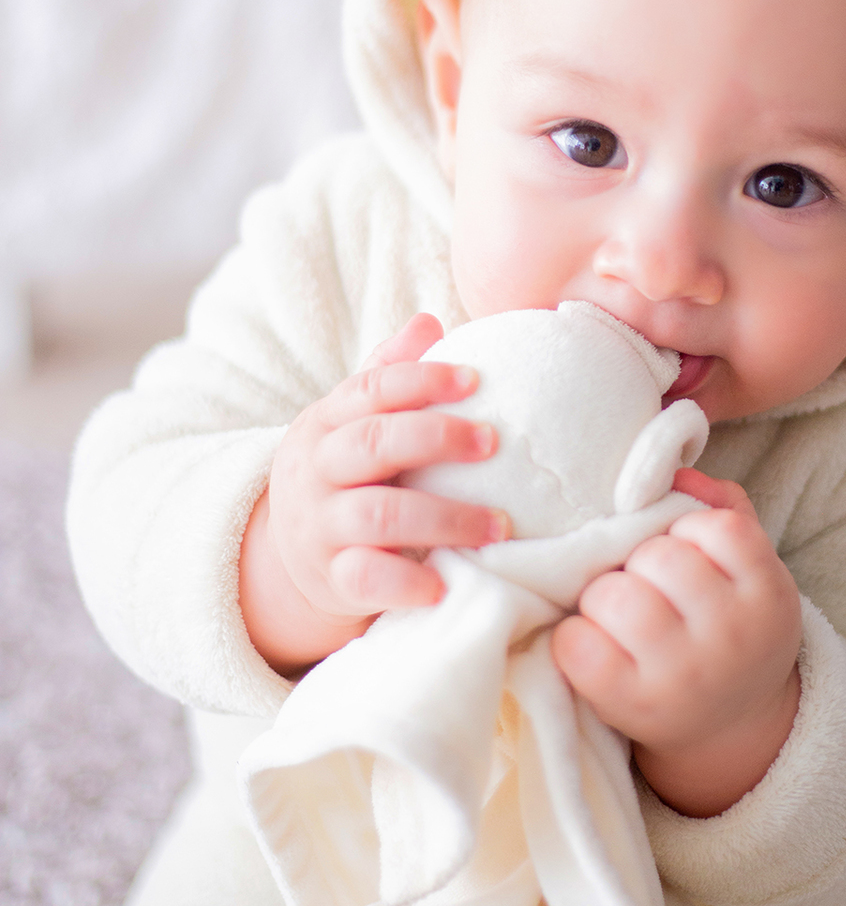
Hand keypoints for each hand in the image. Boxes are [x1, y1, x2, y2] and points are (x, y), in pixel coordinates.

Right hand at [239, 314, 509, 675]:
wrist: (284, 557)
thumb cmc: (343, 475)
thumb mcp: (351, 422)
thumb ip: (387, 374)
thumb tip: (430, 321)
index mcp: (326, 422)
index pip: (370, 390)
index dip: (422, 380)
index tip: (475, 380)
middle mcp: (316, 471)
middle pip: (374, 444)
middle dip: (438, 438)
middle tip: (495, 443)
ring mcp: (321, 526)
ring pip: (380, 514)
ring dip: (447, 518)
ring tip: (500, 524)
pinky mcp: (331, 578)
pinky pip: (367, 579)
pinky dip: (408, 583)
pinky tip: (446, 584)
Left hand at [551, 470, 802, 816]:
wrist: (730, 726)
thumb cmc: (723, 624)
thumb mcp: (745, 569)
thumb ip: (719, 508)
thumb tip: (677, 473)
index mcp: (767, 593)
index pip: (714, 527)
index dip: (685, 533)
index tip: (685, 558)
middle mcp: (732, 637)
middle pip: (656, 558)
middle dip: (637, 565)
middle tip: (644, 589)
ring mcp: (684, 676)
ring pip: (614, 596)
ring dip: (603, 598)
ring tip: (618, 617)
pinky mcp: (633, 706)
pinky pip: (577, 644)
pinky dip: (573, 638)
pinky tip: (594, 646)